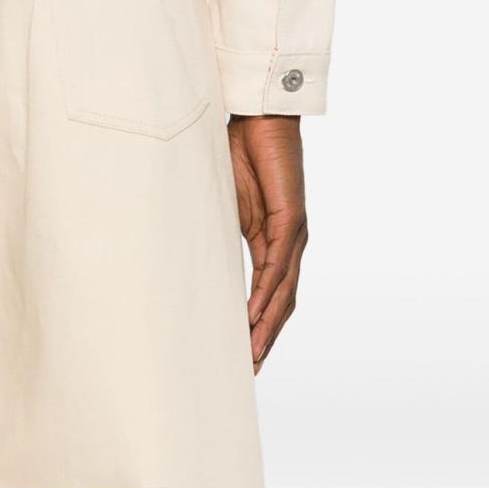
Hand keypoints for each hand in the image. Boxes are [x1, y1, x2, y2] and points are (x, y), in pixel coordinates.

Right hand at [227, 114, 306, 372]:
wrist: (261, 117)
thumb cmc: (241, 150)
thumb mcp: (225, 200)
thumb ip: (219, 228)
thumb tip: (195, 247)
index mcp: (271, 239)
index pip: (269, 293)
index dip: (258, 323)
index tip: (243, 353)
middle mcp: (288, 243)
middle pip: (282, 302)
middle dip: (266, 337)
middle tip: (249, 369)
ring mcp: (293, 233)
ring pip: (284, 291)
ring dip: (268, 325)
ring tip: (253, 354)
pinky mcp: (292, 219)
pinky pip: (279, 265)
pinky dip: (268, 293)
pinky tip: (255, 315)